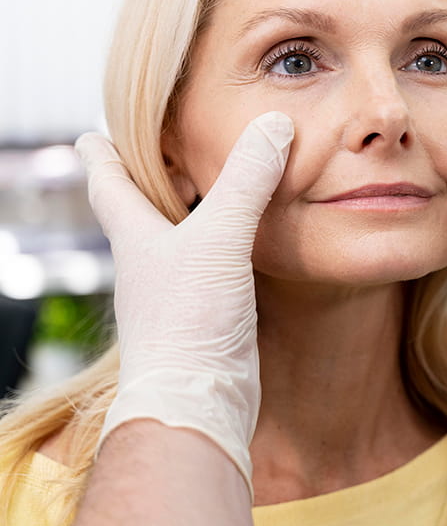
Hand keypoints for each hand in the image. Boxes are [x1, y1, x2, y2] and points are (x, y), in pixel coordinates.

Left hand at [75, 112, 293, 493]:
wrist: (196, 401)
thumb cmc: (189, 322)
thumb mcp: (220, 239)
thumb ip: (247, 182)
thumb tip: (275, 124)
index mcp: (136, 237)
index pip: (109, 185)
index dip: (101, 156)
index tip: (92, 134)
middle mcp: (150, 264)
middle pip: (140, 211)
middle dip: (148, 180)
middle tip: (162, 152)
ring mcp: (176, 294)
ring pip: (178, 241)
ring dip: (191, 214)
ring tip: (211, 192)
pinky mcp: (207, 319)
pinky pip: (212, 269)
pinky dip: (224, 248)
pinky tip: (247, 248)